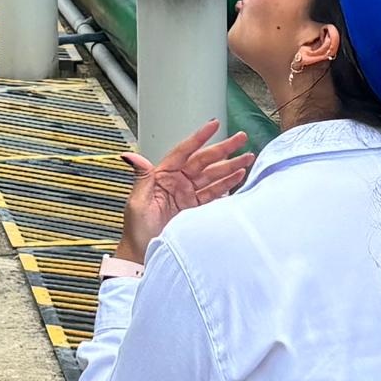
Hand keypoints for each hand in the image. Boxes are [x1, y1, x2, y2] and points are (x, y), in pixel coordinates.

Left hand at [116, 121, 253, 258]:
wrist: (143, 254)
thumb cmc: (136, 229)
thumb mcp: (138, 201)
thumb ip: (142, 177)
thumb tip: (132, 156)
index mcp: (162, 175)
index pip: (184, 151)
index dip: (199, 138)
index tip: (213, 125)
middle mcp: (177, 182)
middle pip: (204, 161)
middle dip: (223, 149)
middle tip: (240, 138)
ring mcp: (188, 195)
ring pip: (213, 176)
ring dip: (230, 166)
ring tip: (247, 157)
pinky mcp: (196, 209)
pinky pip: (214, 193)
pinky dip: (227, 185)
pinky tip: (239, 176)